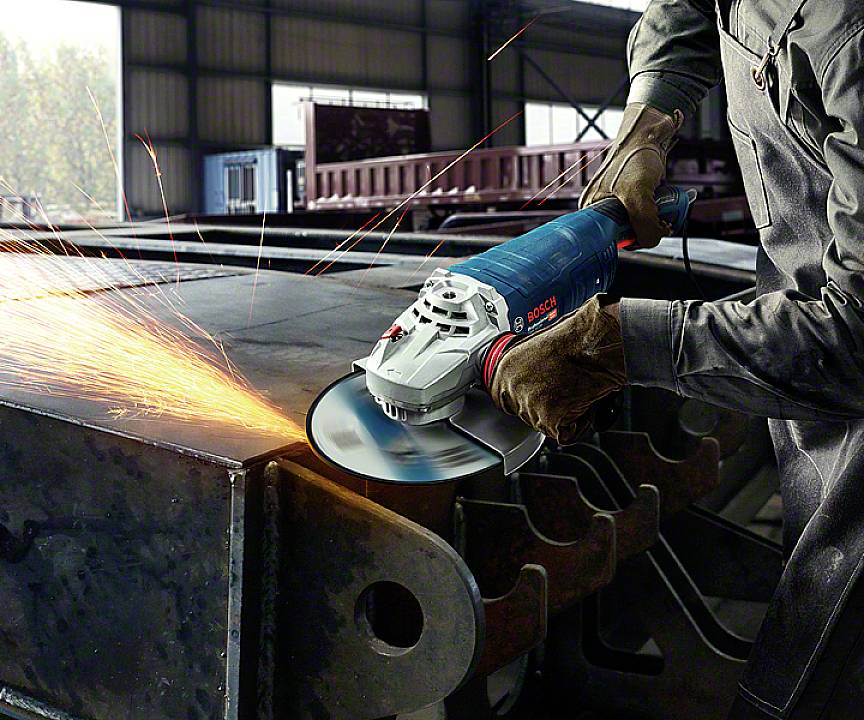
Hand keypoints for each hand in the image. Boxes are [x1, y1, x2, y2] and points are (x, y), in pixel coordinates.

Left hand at [486, 298, 626, 444]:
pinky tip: (582, 401)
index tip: (541, 394)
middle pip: (525, 414)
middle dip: (546, 407)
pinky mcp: (549, 419)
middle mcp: (512, 387)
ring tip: (574, 390)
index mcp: (505, 368)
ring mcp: (529, 405)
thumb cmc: (576, 339)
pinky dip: (577, 424)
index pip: (506, 399)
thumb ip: (527, 373)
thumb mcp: (538, 350)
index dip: (529, 398)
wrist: (595, 341)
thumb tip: (532, 384)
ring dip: (562, 415)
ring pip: (544, 424)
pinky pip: (563, 434)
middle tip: (564, 389)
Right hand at [580, 103, 682, 248]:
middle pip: (623, 234)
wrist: (650, 133)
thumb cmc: (636, 156)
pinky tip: (663, 209)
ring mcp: (616, 203)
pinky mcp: (631, 198)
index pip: (606, 239)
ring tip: (663, 216)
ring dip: (652, 225)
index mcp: (590, 208)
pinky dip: (655, 216)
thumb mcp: (637, 194)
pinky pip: (643, 216)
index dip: (628, 241)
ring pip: (636, 226)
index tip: (646, 236)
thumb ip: (643, 222)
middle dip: (644, 233)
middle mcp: (600, 207)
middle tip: (659, 224)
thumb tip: (651, 241)